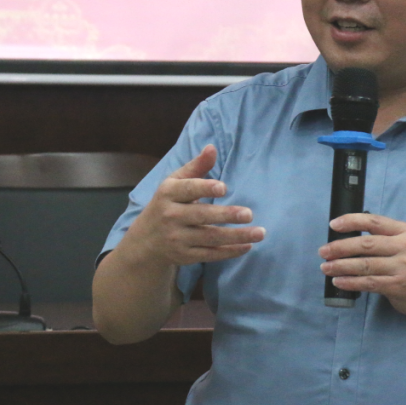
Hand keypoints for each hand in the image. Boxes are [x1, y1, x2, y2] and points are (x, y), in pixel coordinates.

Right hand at [124, 144, 264, 266]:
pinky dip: (230, 251)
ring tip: (260, 232)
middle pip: (201, 216)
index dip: (205, 188)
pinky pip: (210, 254)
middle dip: (226, 215)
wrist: (145, 241)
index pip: (187, 189)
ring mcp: (177, 239)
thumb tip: (212, 147)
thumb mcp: (175, 183)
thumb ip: (196, 167)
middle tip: (249, 214)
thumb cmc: (167, 203)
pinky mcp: (185, 256)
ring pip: (210, 237)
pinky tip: (248, 245)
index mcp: (168, 194)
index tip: (223, 188)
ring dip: (236, 236)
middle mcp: (171, 216)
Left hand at [319, 213, 405, 319]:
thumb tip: (347, 236)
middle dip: (340, 247)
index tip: (333, 224)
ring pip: (364, 264)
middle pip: (366, 243)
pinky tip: (338, 281)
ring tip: (326, 268)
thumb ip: (384, 238)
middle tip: (323, 252)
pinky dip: (350, 282)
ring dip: (341, 266)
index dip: (351, 221)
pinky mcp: (398, 285)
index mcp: (405, 231)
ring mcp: (403, 266)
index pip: (374, 221)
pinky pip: (368, 282)